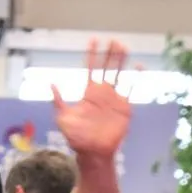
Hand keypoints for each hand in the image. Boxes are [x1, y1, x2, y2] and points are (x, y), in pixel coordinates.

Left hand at [52, 39, 132, 159]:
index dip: (92, 54)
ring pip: (119, 75)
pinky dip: (136, 79)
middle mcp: (102, 93)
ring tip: (124, 46)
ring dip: (122, 61)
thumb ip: (58, 101)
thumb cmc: (76, 138)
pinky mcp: (124, 107)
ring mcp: (114, 99)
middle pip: (107, 68)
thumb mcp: (63, 118)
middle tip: (113, 39)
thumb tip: (52, 84)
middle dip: (110, 54)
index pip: (90, 68)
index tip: (94, 40)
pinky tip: (139, 67)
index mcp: (88, 93)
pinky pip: (131, 90)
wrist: (93, 152)